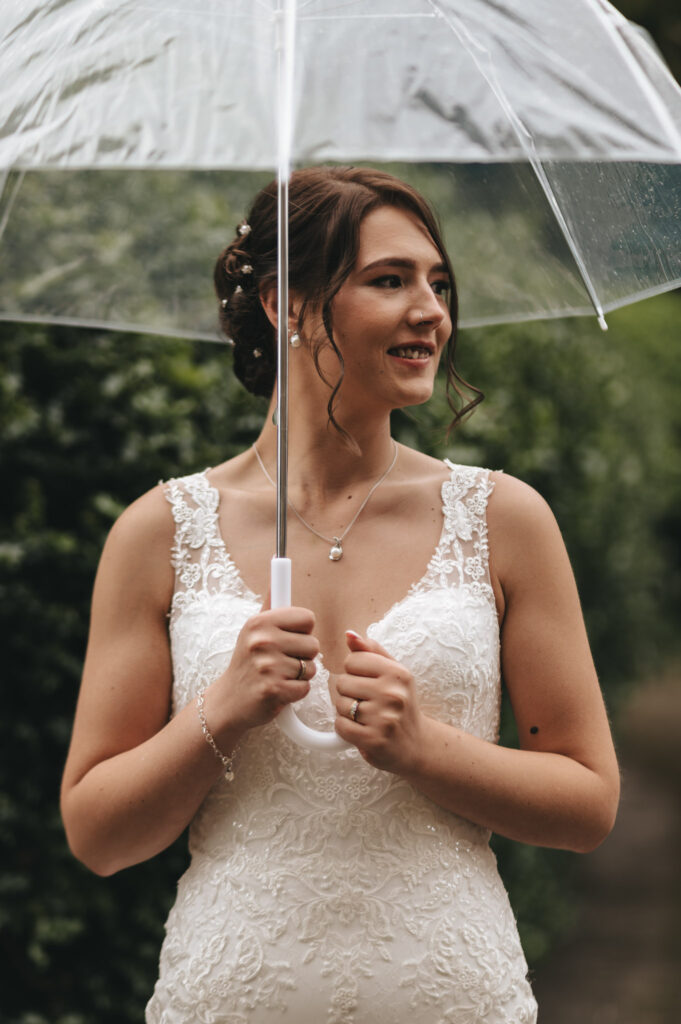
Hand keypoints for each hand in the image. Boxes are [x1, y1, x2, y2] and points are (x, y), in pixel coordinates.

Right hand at [207, 598, 318, 737]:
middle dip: (303, 656)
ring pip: (311, 668)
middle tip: (281, 662)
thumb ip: (270, 603)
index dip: (302, 631)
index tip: (288, 639)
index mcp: (261, 622)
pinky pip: (305, 688)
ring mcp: (267, 666)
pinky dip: (296, 693)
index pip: (307, 617)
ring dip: (299, 676)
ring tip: (278, 676)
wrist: (228, 701)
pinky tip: (279, 691)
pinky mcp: (273, 690)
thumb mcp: (253, 630)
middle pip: (313, 644)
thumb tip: (278, 567)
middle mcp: (262, 640)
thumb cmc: (247, 663)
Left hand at [333, 630, 424, 773]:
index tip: (368, 683)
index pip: (352, 660)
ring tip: (365, 716)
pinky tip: (360, 729)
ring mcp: (384, 718)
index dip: (354, 672)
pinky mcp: (373, 739)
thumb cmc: (400, 704)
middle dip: (349, 693)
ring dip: (346, 712)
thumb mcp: (393, 673)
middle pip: (342, 682)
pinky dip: (345, 728)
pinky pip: (340, 726)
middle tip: (367, 703)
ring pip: (340, 705)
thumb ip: (371, 651)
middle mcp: (393, 694)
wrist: (416, 745)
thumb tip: (349, 634)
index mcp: (397, 673)